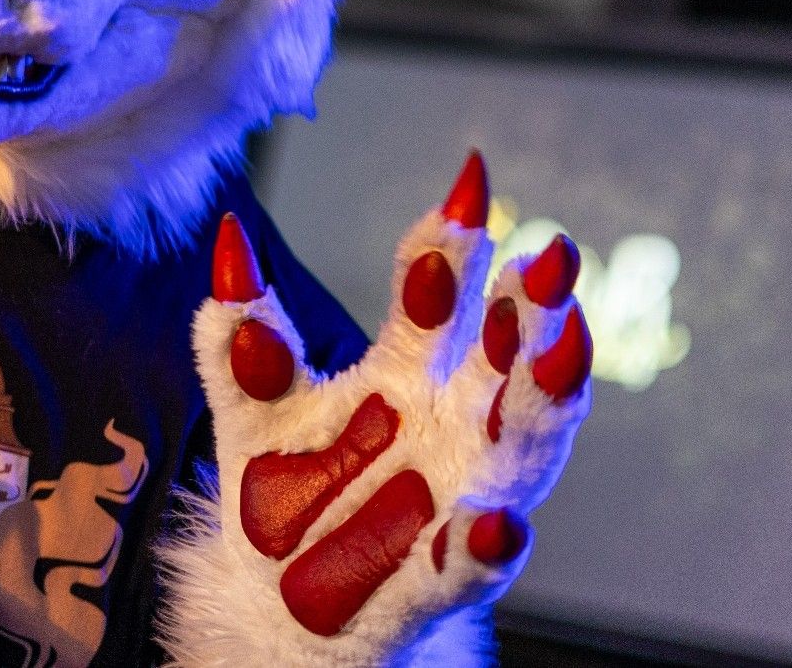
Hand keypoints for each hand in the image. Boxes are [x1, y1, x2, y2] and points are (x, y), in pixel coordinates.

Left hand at [171, 153, 590, 664]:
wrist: (277, 612)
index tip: (470, 178)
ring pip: (520, 444)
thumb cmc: (287, 500)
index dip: (452, 240)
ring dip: (545, 396)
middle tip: (548, 256)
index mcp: (407, 376)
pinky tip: (497, 523)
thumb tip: (230, 234)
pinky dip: (488, 544)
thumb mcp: (254, 409)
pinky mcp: (438, 577)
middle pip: (505, 358)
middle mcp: (450, 428)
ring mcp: (457, 498)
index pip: (439, 295)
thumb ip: (242, 335)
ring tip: (561, 344)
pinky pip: (472, 561)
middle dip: (530, 308)